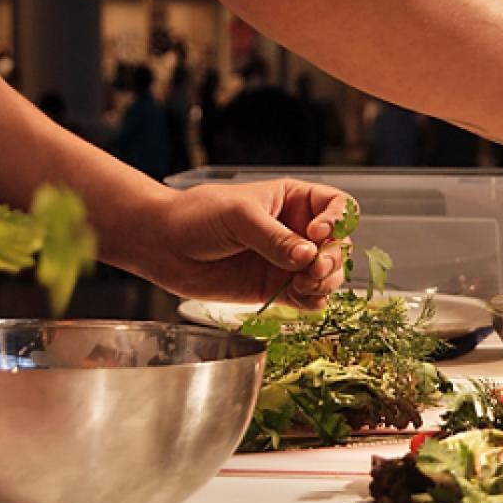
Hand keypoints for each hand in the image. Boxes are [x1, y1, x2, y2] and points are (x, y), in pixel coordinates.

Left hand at [133, 179, 352, 307]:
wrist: (163, 245)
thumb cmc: (197, 216)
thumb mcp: (238, 216)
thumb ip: (274, 237)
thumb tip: (307, 256)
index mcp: (294, 201)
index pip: (337, 206)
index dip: (338, 220)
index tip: (317, 232)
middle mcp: (298, 232)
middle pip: (339, 245)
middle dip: (333, 258)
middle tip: (313, 268)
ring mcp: (289, 262)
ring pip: (329, 275)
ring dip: (325, 282)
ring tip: (302, 284)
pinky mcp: (278, 289)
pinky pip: (310, 298)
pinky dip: (311, 301)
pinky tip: (295, 296)